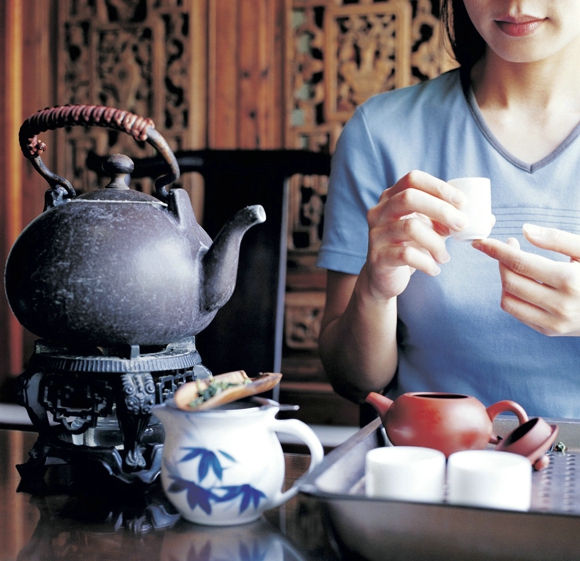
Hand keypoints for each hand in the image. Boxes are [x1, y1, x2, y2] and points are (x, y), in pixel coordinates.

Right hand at [363, 170, 467, 299]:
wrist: (385, 277)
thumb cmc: (411, 246)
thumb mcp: (430, 229)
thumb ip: (451, 220)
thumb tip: (489, 218)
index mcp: (391, 197)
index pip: (413, 179)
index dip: (439, 187)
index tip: (462, 201)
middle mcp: (379, 212)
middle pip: (409, 198)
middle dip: (441, 210)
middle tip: (462, 225)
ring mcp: (375, 234)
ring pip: (409, 227)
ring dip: (436, 242)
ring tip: (445, 257)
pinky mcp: (377, 257)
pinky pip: (406, 255)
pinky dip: (426, 263)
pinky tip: (434, 269)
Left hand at [472, 224, 579, 335]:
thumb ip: (557, 239)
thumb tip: (524, 230)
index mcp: (571, 280)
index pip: (519, 263)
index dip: (496, 250)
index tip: (480, 242)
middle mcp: (561, 305)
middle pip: (510, 281)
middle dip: (501, 262)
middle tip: (509, 246)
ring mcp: (555, 323)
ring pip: (508, 300)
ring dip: (505, 279)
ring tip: (516, 264)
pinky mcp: (550, 331)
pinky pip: (517, 312)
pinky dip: (512, 295)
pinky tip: (524, 281)